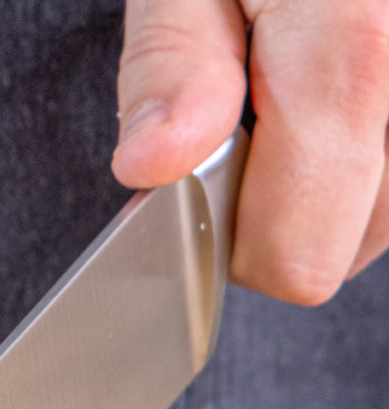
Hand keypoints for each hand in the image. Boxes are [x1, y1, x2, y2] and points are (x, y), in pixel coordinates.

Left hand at [113, 0, 388, 304]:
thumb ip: (172, 69)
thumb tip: (154, 167)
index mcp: (355, 44)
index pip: (298, 252)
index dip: (232, 242)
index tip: (204, 178)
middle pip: (349, 244)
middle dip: (286, 204)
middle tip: (256, 111)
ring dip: (338, 179)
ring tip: (304, 88)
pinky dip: (374, 152)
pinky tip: (347, 94)